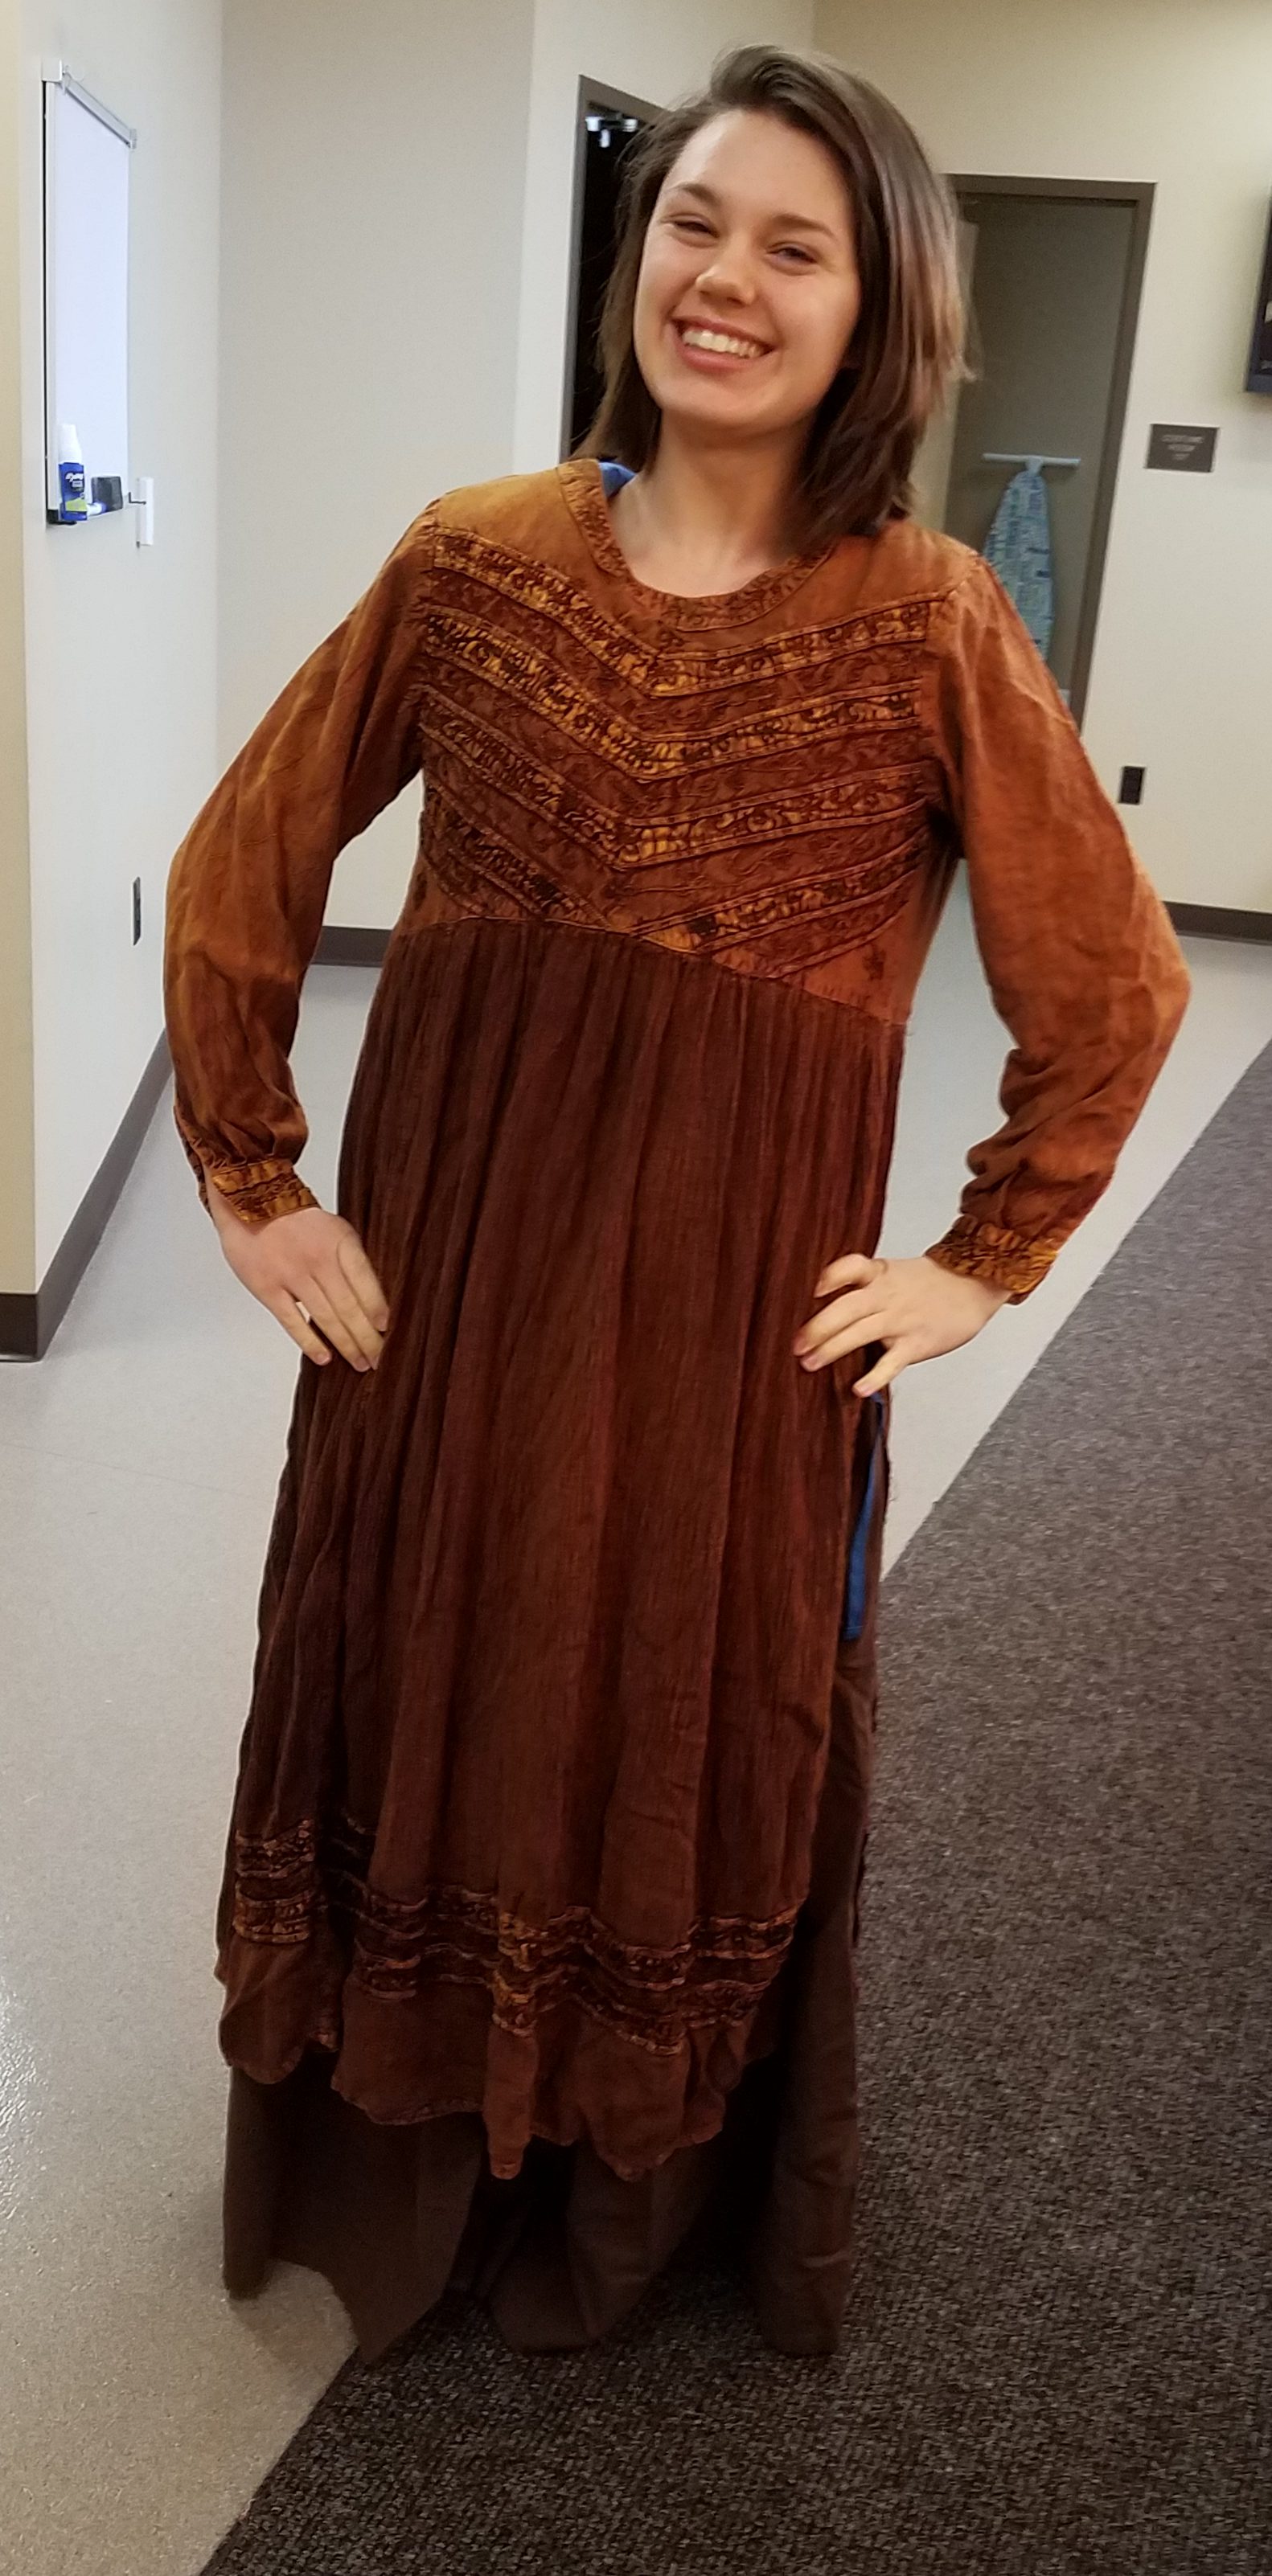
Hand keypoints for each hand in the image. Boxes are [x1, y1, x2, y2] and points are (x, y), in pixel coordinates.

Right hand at [206, 1188, 389, 1371]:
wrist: (248, 1201)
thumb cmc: (297, 1220)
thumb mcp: (335, 1229)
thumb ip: (351, 1261)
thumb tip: (374, 1302)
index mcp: (340, 1242)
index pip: (365, 1281)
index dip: (378, 1309)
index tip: (389, 1331)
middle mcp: (318, 1259)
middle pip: (350, 1307)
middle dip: (367, 1338)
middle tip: (379, 1360)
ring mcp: (292, 1275)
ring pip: (326, 1317)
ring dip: (346, 1345)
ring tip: (360, 1363)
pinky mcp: (268, 1288)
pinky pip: (292, 1321)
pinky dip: (310, 1342)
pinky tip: (325, 1357)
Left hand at [793, 1252, 1008, 1397]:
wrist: (975, 1284)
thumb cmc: (931, 1283)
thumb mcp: (894, 1272)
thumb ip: (864, 1286)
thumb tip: (822, 1305)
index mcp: (879, 1275)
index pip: (851, 1267)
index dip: (831, 1277)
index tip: (813, 1289)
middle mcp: (886, 1296)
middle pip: (846, 1308)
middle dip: (817, 1327)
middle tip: (795, 1345)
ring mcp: (901, 1320)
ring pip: (860, 1333)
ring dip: (832, 1349)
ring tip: (810, 1364)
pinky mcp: (916, 1343)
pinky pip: (892, 1362)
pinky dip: (875, 1376)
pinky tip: (859, 1388)